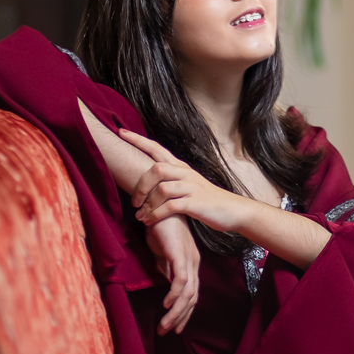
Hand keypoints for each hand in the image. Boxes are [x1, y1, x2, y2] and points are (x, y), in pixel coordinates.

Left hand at [120, 128, 251, 237]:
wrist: (232, 210)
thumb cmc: (206, 199)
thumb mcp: (188, 184)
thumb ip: (170, 179)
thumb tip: (146, 179)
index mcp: (181, 167)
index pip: (157, 148)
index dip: (138, 140)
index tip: (121, 132)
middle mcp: (186, 174)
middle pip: (156, 169)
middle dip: (140, 186)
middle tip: (134, 202)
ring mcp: (192, 187)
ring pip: (161, 189)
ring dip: (147, 205)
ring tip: (141, 216)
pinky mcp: (195, 203)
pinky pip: (170, 207)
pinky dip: (156, 215)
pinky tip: (150, 221)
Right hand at [144, 215, 200, 334]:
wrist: (158, 206)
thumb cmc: (159, 226)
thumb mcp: (160, 251)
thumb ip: (163, 265)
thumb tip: (163, 280)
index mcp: (190, 263)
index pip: (191, 293)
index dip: (184, 311)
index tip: (174, 326)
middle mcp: (192, 263)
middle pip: (192, 297)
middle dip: (180, 317)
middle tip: (168, 332)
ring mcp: (188, 260)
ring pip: (187, 294)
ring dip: (176, 313)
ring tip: (164, 326)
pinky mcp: (180, 256)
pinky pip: (181, 281)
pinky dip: (174, 296)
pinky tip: (166, 306)